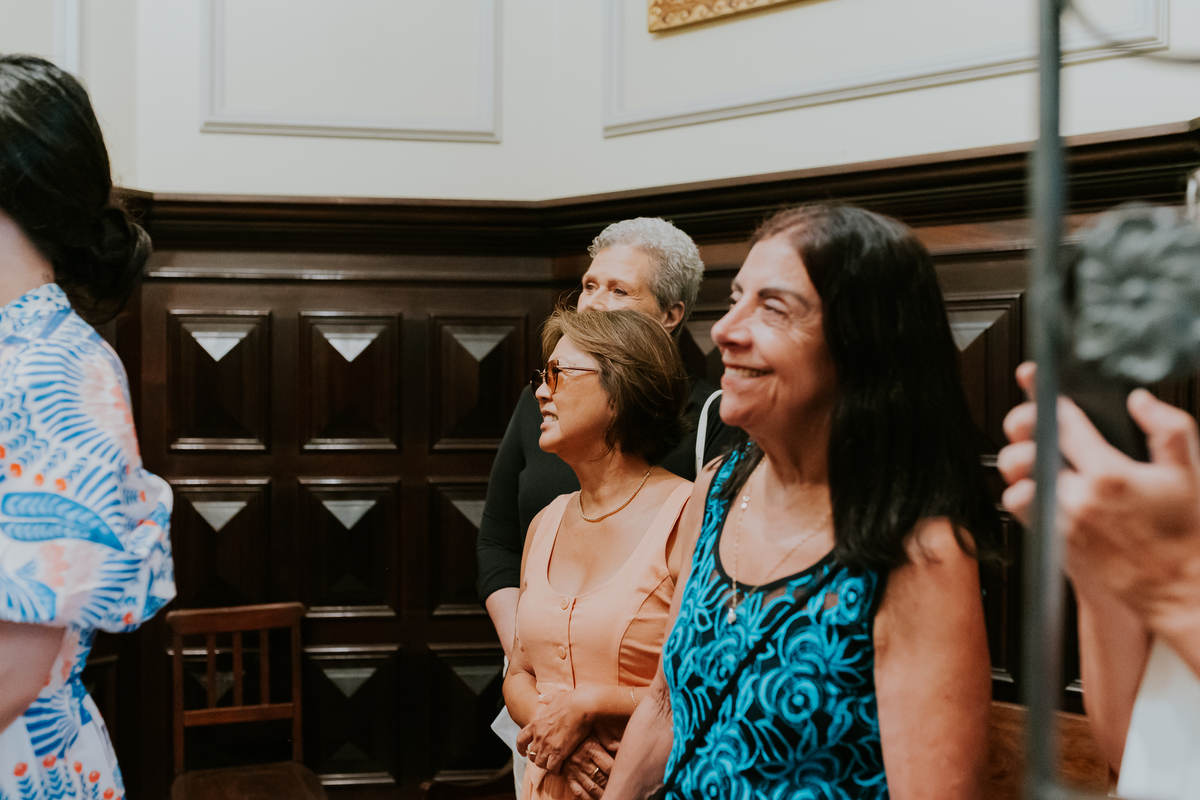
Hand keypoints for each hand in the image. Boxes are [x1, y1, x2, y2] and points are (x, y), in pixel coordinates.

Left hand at [517, 687, 599, 773]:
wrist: (582, 706)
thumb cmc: (571, 701)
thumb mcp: (555, 697)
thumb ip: (546, 699)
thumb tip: (540, 698)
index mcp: (536, 723)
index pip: (520, 739)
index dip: (520, 748)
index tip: (523, 752)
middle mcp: (539, 736)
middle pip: (531, 754)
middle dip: (537, 758)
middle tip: (545, 759)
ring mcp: (547, 745)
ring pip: (540, 763)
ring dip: (546, 765)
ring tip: (553, 765)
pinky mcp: (559, 752)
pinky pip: (552, 768)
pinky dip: (556, 770)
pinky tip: (561, 768)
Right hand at [560, 734, 615, 799]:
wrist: (559, 736)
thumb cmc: (582, 734)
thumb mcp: (595, 730)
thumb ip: (608, 738)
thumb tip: (620, 746)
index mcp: (590, 748)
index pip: (609, 766)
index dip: (619, 773)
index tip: (625, 776)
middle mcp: (581, 761)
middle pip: (601, 779)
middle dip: (612, 785)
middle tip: (620, 788)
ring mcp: (574, 771)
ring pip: (592, 788)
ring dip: (603, 793)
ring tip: (611, 794)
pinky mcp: (568, 778)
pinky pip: (579, 792)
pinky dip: (588, 798)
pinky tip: (596, 799)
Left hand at [997, 363, 1199, 641]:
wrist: (1183, 594)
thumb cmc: (1189, 538)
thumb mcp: (1191, 473)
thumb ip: (1168, 429)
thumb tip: (1141, 401)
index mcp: (1109, 476)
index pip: (1062, 422)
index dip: (1042, 394)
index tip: (1032, 380)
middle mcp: (1078, 501)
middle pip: (1024, 452)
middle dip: (1022, 430)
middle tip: (1030, 423)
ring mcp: (1062, 526)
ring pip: (1016, 485)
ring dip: (1022, 469)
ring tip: (1039, 460)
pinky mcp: (1055, 548)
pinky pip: (1024, 515)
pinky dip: (1027, 498)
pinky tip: (1045, 490)